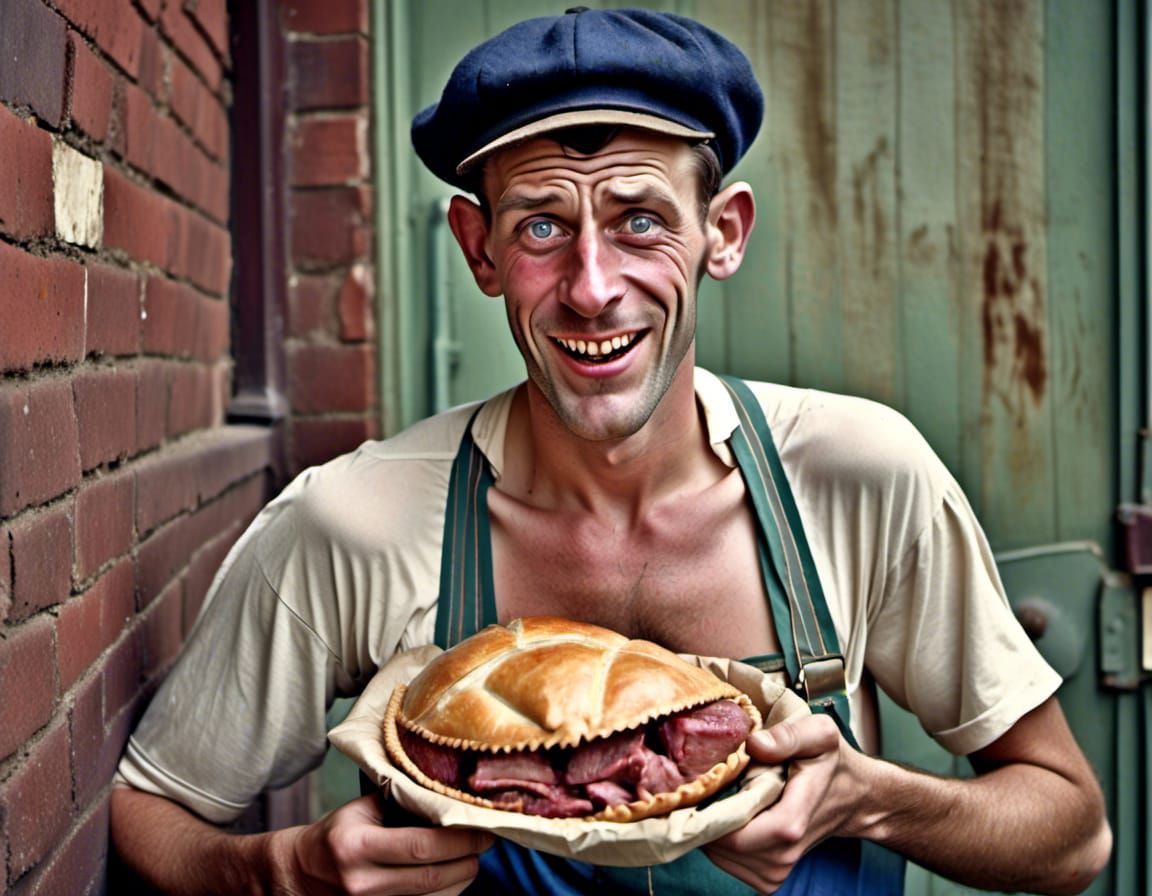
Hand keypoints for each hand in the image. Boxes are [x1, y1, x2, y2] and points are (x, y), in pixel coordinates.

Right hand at [272, 793, 494, 894]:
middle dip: (469, 860)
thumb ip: (401, 802)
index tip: (485, 828)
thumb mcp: (360, 812)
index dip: (461, 839)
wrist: (297, 876)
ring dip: (461, 879)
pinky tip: (451, 878)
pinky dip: (443, 894)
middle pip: (433, 877)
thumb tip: (451, 796)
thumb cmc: (336, 836)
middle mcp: (363, 884)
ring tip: (472, 858)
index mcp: (357, 847)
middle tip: (487, 842)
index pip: (422, 846)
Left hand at [704, 713, 861, 892]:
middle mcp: (783, 854)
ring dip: (711, 827)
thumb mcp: (819, 734)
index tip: (700, 787)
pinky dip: (720, 841)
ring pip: (719, 856)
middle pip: (720, 846)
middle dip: (705, 815)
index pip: (734, 836)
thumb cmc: (831, 762)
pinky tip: (731, 814)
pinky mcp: (768, 878)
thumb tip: (754, 743)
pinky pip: (727, 863)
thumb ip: (789, 735)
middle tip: (706, 784)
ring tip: (722, 796)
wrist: (852, 796)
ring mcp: (776, 871)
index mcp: (791, 823)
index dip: (708, 814)